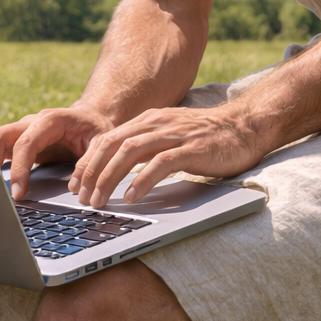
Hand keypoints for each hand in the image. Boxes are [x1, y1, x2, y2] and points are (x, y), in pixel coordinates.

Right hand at [0, 105, 114, 199]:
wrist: (92, 118)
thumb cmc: (96, 129)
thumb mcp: (102, 142)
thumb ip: (90, 162)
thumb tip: (74, 188)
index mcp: (50, 120)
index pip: (26, 143)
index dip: (19, 168)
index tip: (18, 192)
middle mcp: (30, 123)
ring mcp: (21, 131)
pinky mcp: (16, 142)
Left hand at [70, 105, 265, 207]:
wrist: (245, 127)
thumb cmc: (207, 137)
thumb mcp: (170, 136)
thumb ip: (147, 146)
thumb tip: (118, 170)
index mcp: (149, 120)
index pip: (107, 138)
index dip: (87, 161)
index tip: (75, 184)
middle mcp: (157, 123)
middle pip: (113, 144)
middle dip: (92, 171)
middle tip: (81, 197)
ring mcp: (175, 134)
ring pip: (131, 152)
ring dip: (110, 177)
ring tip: (98, 200)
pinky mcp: (192, 148)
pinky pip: (161, 163)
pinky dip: (142, 180)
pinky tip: (132, 196)